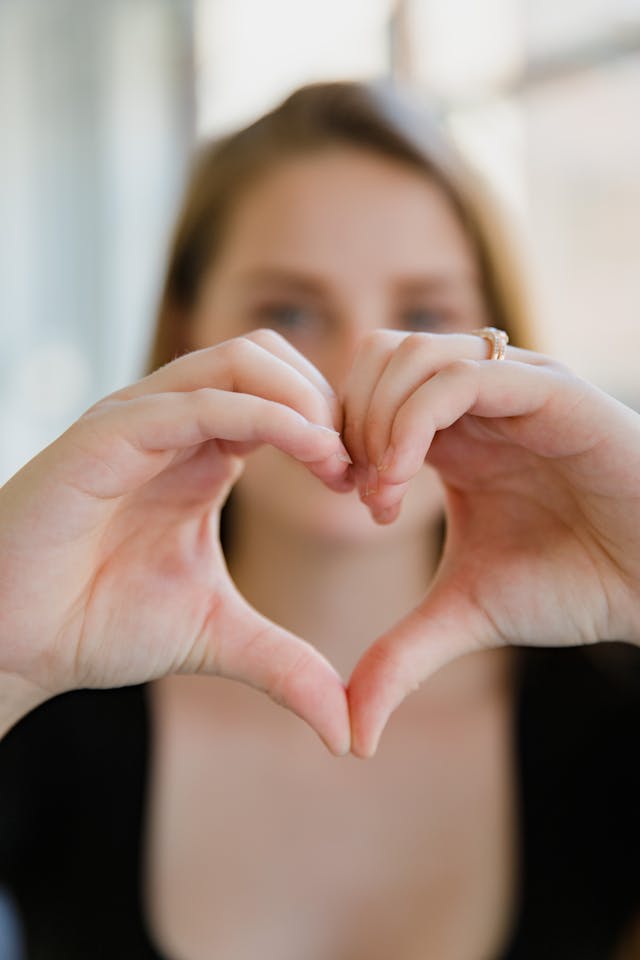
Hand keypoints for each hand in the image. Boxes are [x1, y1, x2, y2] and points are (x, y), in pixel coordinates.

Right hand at [0, 330, 352, 754]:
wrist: (13, 642)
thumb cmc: (98, 624)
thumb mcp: (217, 638)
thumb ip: (285, 665)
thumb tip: (347, 733)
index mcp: (201, 452)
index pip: (284, 396)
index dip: (337, 430)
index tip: (372, 487)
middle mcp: (173, 424)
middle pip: (269, 356)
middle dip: (329, 403)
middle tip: (361, 471)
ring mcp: (140, 421)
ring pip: (241, 360)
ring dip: (306, 401)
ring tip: (339, 463)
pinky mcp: (108, 436)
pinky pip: (201, 402)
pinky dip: (268, 416)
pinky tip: (312, 455)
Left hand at [343, 331, 639, 755]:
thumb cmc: (572, 587)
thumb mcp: (466, 615)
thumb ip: (400, 657)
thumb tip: (351, 737)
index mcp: (455, 432)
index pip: (370, 388)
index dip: (340, 435)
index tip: (348, 498)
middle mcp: (479, 399)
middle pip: (378, 355)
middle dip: (348, 420)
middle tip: (359, 492)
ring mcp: (513, 387)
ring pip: (409, 355)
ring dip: (375, 422)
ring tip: (383, 496)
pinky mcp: (549, 390)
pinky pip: (458, 377)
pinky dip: (410, 424)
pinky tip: (404, 485)